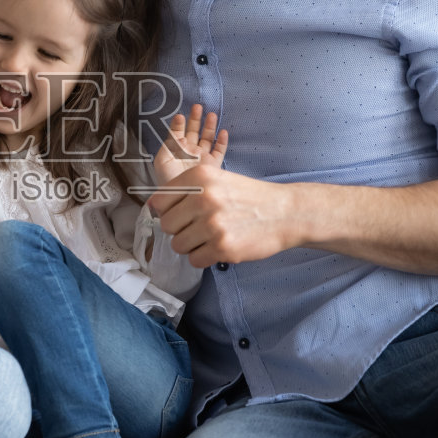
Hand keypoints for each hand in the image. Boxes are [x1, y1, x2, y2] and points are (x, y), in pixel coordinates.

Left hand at [149, 163, 297, 267]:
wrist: (285, 212)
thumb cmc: (248, 197)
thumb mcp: (217, 179)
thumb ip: (186, 189)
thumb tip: (152, 206)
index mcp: (200, 177)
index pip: (159, 201)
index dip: (169, 210)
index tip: (183, 213)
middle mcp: (203, 198)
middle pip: (166, 225)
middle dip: (180, 229)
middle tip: (199, 227)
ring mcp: (213, 224)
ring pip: (178, 244)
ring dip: (191, 245)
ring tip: (210, 237)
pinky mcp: (222, 247)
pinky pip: (194, 260)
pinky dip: (204, 257)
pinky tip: (218, 247)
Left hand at [152, 104, 228, 186]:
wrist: (181, 197)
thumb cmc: (168, 180)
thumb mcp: (162, 161)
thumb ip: (168, 145)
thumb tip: (178, 134)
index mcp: (177, 149)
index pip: (178, 132)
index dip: (179, 123)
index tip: (180, 116)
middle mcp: (190, 151)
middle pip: (194, 131)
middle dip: (195, 118)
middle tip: (197, 106)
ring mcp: (202, 157)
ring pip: (207, 138)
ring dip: (209, 126)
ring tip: (211, 114)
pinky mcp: (213, 165)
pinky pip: (220, 151)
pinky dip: (222, 142)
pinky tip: (223, 132)